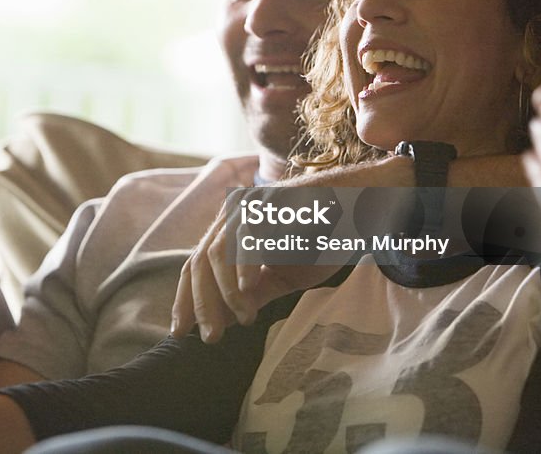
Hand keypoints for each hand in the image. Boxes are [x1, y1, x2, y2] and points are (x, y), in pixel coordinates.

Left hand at [169, 158, 411, 341]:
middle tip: (210, 337)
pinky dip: (244, 268)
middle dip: (201, 303)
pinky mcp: (269, 201)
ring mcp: (249, 206)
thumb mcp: (283, 277)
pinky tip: (247, 294)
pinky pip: (247, 237)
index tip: (180, 333)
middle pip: (198, 262)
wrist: (360, 209)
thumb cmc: (321, 240)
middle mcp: (232, 216)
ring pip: (217, 251)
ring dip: (225, 292)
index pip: (194, 266)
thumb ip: (253, 294)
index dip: (185, 299)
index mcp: (229, 232)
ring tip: (241, 320)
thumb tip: (222, 321)